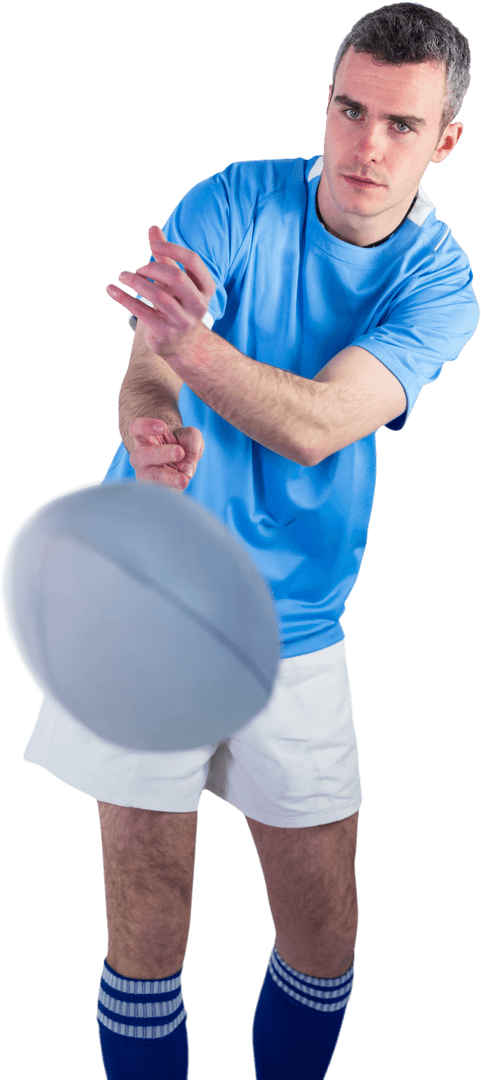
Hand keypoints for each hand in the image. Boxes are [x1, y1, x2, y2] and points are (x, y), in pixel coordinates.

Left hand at [106, 226, 215, 359]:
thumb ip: (165, 255)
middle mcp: (198, 305)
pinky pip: (141, 312)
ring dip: (136, 281)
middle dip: (153, 268)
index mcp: (206, 288)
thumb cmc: (177, 303)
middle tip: (139, 269)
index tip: (154, 246)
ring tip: (122, 276)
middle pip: (176, 277)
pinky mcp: (165, 333)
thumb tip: (153, 227)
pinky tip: (111, 289)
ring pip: (158, 296)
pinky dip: (123, 298)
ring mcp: (183, 321)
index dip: (172, 249)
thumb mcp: (174, 280)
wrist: (181, 344)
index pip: (193, 260)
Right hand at [128, 418, 204, 489]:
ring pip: (152, 476)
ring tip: (183, 480)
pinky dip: (174, 488)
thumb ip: (192, 443)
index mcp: (143, 437)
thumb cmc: (181, 443)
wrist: (180, 460)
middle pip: (142, 455)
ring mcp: (145, 474)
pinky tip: (183, 485)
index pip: (136, 428)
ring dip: (168, 478)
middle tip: (179, 452)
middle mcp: (139, 456)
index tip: (163, 428)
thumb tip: (186, 469)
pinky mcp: (154, 489)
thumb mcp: (190, 436)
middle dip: (162, 454)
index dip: (146, 426)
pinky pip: (162, 491)